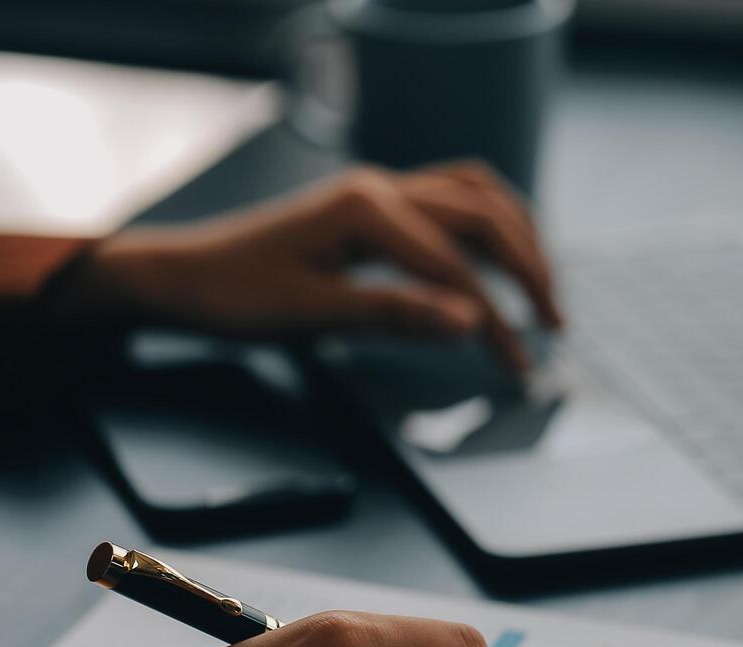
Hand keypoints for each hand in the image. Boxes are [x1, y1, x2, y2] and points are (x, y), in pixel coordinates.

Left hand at [64, 161, 563, 372]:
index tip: (517, 364)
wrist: (185, 276)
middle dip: (529, 268)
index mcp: (364, 209)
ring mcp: (379, 190)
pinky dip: (488, 227)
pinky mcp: (375, 206)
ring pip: (475, 196)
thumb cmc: (235, 296)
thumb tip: (470, 322)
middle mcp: (380, 187)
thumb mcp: (311, 314)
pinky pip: (451, 200)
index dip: (494, 318)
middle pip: (483, 215)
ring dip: (518, 238)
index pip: (454, 265)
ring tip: (543, 289)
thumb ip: (395, 313)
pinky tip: (500, 261)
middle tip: (557, 325)